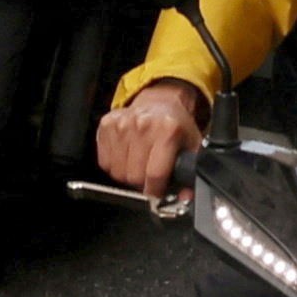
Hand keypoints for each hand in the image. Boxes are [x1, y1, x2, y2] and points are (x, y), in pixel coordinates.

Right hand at [94, 74, 210, 194]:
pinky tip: (126, 156)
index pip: (155, 174)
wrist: (159, 101)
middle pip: (134, 176)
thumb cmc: (175, 125)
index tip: (157, 192)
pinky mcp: (107, 124)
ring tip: (138, 164)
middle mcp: (143, 124)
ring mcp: (122, 124)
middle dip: (142, 182)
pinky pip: (104, 162)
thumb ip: (191, 173)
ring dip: (127, 174)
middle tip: (148, 175)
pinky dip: (114, 165)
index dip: (156, 190)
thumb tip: (185, 196)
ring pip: (117, 172)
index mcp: (168, 130)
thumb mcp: (192, 147)